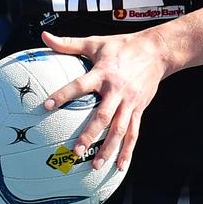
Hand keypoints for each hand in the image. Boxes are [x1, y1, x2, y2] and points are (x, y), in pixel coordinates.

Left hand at [40, 29, 170, 171]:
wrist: (157, 51)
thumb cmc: (122, 46)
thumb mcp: (95, 42)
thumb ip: (68, 43)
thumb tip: (44, 36)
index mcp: (103, 73)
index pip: (79, 86)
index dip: (62, 95)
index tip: (45, 106)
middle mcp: (117, 90)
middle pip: (102, 116)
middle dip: (89, 134)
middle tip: (75, 151)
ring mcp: (130, 102)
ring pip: (119, 129)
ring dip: (108, 148)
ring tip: (95, 165)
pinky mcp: (140, 109)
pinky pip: (134, 133)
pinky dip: (128, 150)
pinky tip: (120, 166)